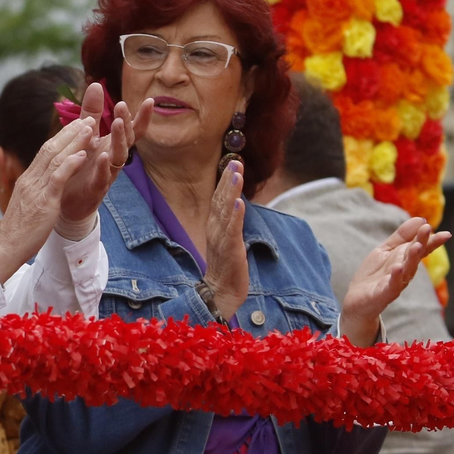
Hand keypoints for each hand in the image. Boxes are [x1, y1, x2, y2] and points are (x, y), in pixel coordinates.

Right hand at [0, 115, 94, 282]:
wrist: (6, 249)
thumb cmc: (17, 232)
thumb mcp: (27, 205)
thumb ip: (35, 192)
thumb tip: (42, 184)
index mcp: (27, 180)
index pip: (44, 152)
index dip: (62, 137)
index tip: (76, 126)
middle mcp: (30, 180)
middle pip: (50, 148)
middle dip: (70, 132)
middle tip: (88, 119)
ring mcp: (36, 189)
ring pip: (55, 158)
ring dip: (75, 141)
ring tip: (90, 128)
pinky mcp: (44, 202)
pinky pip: (58, 178)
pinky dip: (71, 163)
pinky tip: (83, 154)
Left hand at [57, 83, 152, 231]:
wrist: (66, 198)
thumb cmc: (80, 164)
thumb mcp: (86, 135)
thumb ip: (92, 112)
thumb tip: (97, 84)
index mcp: (112, 144)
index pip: (132, 129)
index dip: (142, 117)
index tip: (150, 101)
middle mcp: (114, 158)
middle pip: (127, 140)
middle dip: (127, 124)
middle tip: (123, 107)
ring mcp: (107, 173)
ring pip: (118, 157)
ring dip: (119, 141)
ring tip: (118, 124)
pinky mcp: (96, 188)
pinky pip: (102, 177)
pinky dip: (103, 166)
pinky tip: (102, 156)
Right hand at [201, 160, 248, 320]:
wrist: (222, 291)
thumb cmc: (226, 265)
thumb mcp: (227, 238)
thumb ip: (230, 221)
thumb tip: (235, 203)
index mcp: (215, 224)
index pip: (220, 197)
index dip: (226, 180)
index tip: (234, 162)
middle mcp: (215, 227)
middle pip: (221, 199)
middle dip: (229, 179)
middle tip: (236, 161)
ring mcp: (222, 238)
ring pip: (226, 210)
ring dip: (231, 191)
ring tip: (236, 174)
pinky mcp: (230, 249)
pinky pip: (232, 230)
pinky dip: (235, 216)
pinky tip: (238, 203)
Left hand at [340, 218, 450, 345]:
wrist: (357, 301)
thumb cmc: (374, 274)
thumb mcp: (386, 250)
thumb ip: (402, 236)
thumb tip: (421, 219)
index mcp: (405, 260)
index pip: (422, 249)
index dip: (432, 241)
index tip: (446, 234)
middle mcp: (404, 272)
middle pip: (415, 256)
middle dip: (422, 243)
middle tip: (427, 230)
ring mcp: (395, 283)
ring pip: (407, 271)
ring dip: (412, 258)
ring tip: (417, 246)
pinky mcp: (383, 294)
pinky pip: (391, 286)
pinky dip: (395, 278)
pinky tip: (398, 268)